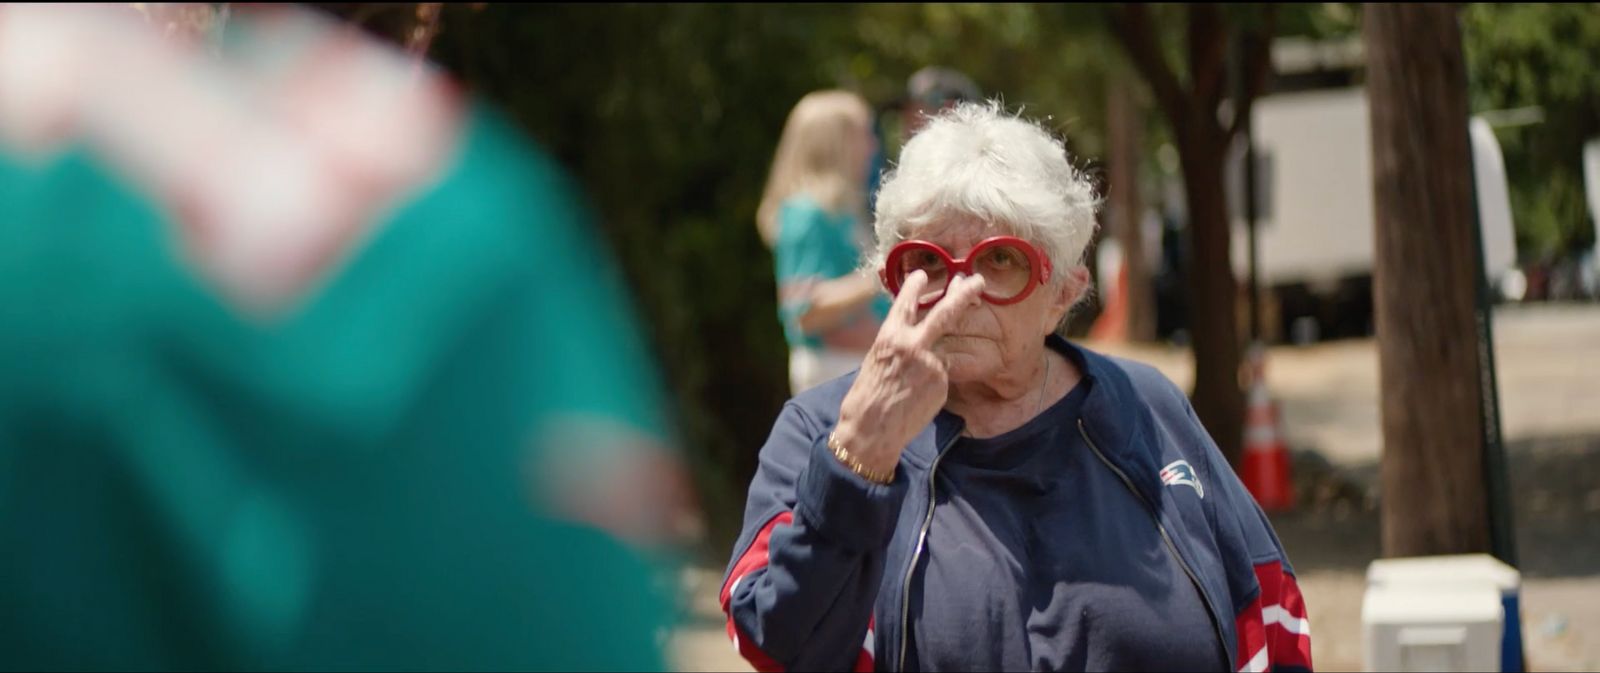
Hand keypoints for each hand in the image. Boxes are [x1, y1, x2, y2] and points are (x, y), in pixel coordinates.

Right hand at [832, 271, 985, 474]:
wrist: (871, 429)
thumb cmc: (868, 396)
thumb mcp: (877, 359)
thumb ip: (897, 342)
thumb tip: (914, 331)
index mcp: (889, 335)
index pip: (906, 302)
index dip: (915, 286)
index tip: (923, 274)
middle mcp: (912, 344)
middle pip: (945, 312)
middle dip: (963, 293)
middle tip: (977, 280)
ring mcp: (930, 362)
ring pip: (944, 348)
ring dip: (943, 350)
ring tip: (926, 363)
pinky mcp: (941, 382)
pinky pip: (943, 374)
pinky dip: (934, 381)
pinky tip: (917, 395)